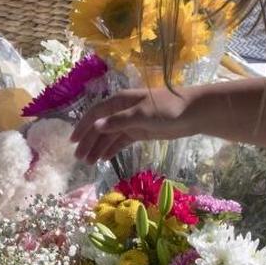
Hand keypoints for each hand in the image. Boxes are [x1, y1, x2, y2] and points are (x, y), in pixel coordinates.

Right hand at [70, 88, 195, 162]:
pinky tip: (104, 159)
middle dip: (89, 142)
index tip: (72, 142)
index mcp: (119, 101)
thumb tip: (95, 126)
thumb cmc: (167, 109)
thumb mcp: (141, 115)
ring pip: (109, 136)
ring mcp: (131, 122)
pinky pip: (121, 141)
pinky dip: (111, 149)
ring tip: (89, 163)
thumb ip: (118, 121)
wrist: (193, 113)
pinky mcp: (140, 131)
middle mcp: (122, 110)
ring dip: (98, 148)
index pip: (95, 114)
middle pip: (100, 127)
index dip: (82, 127)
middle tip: (79, 159)